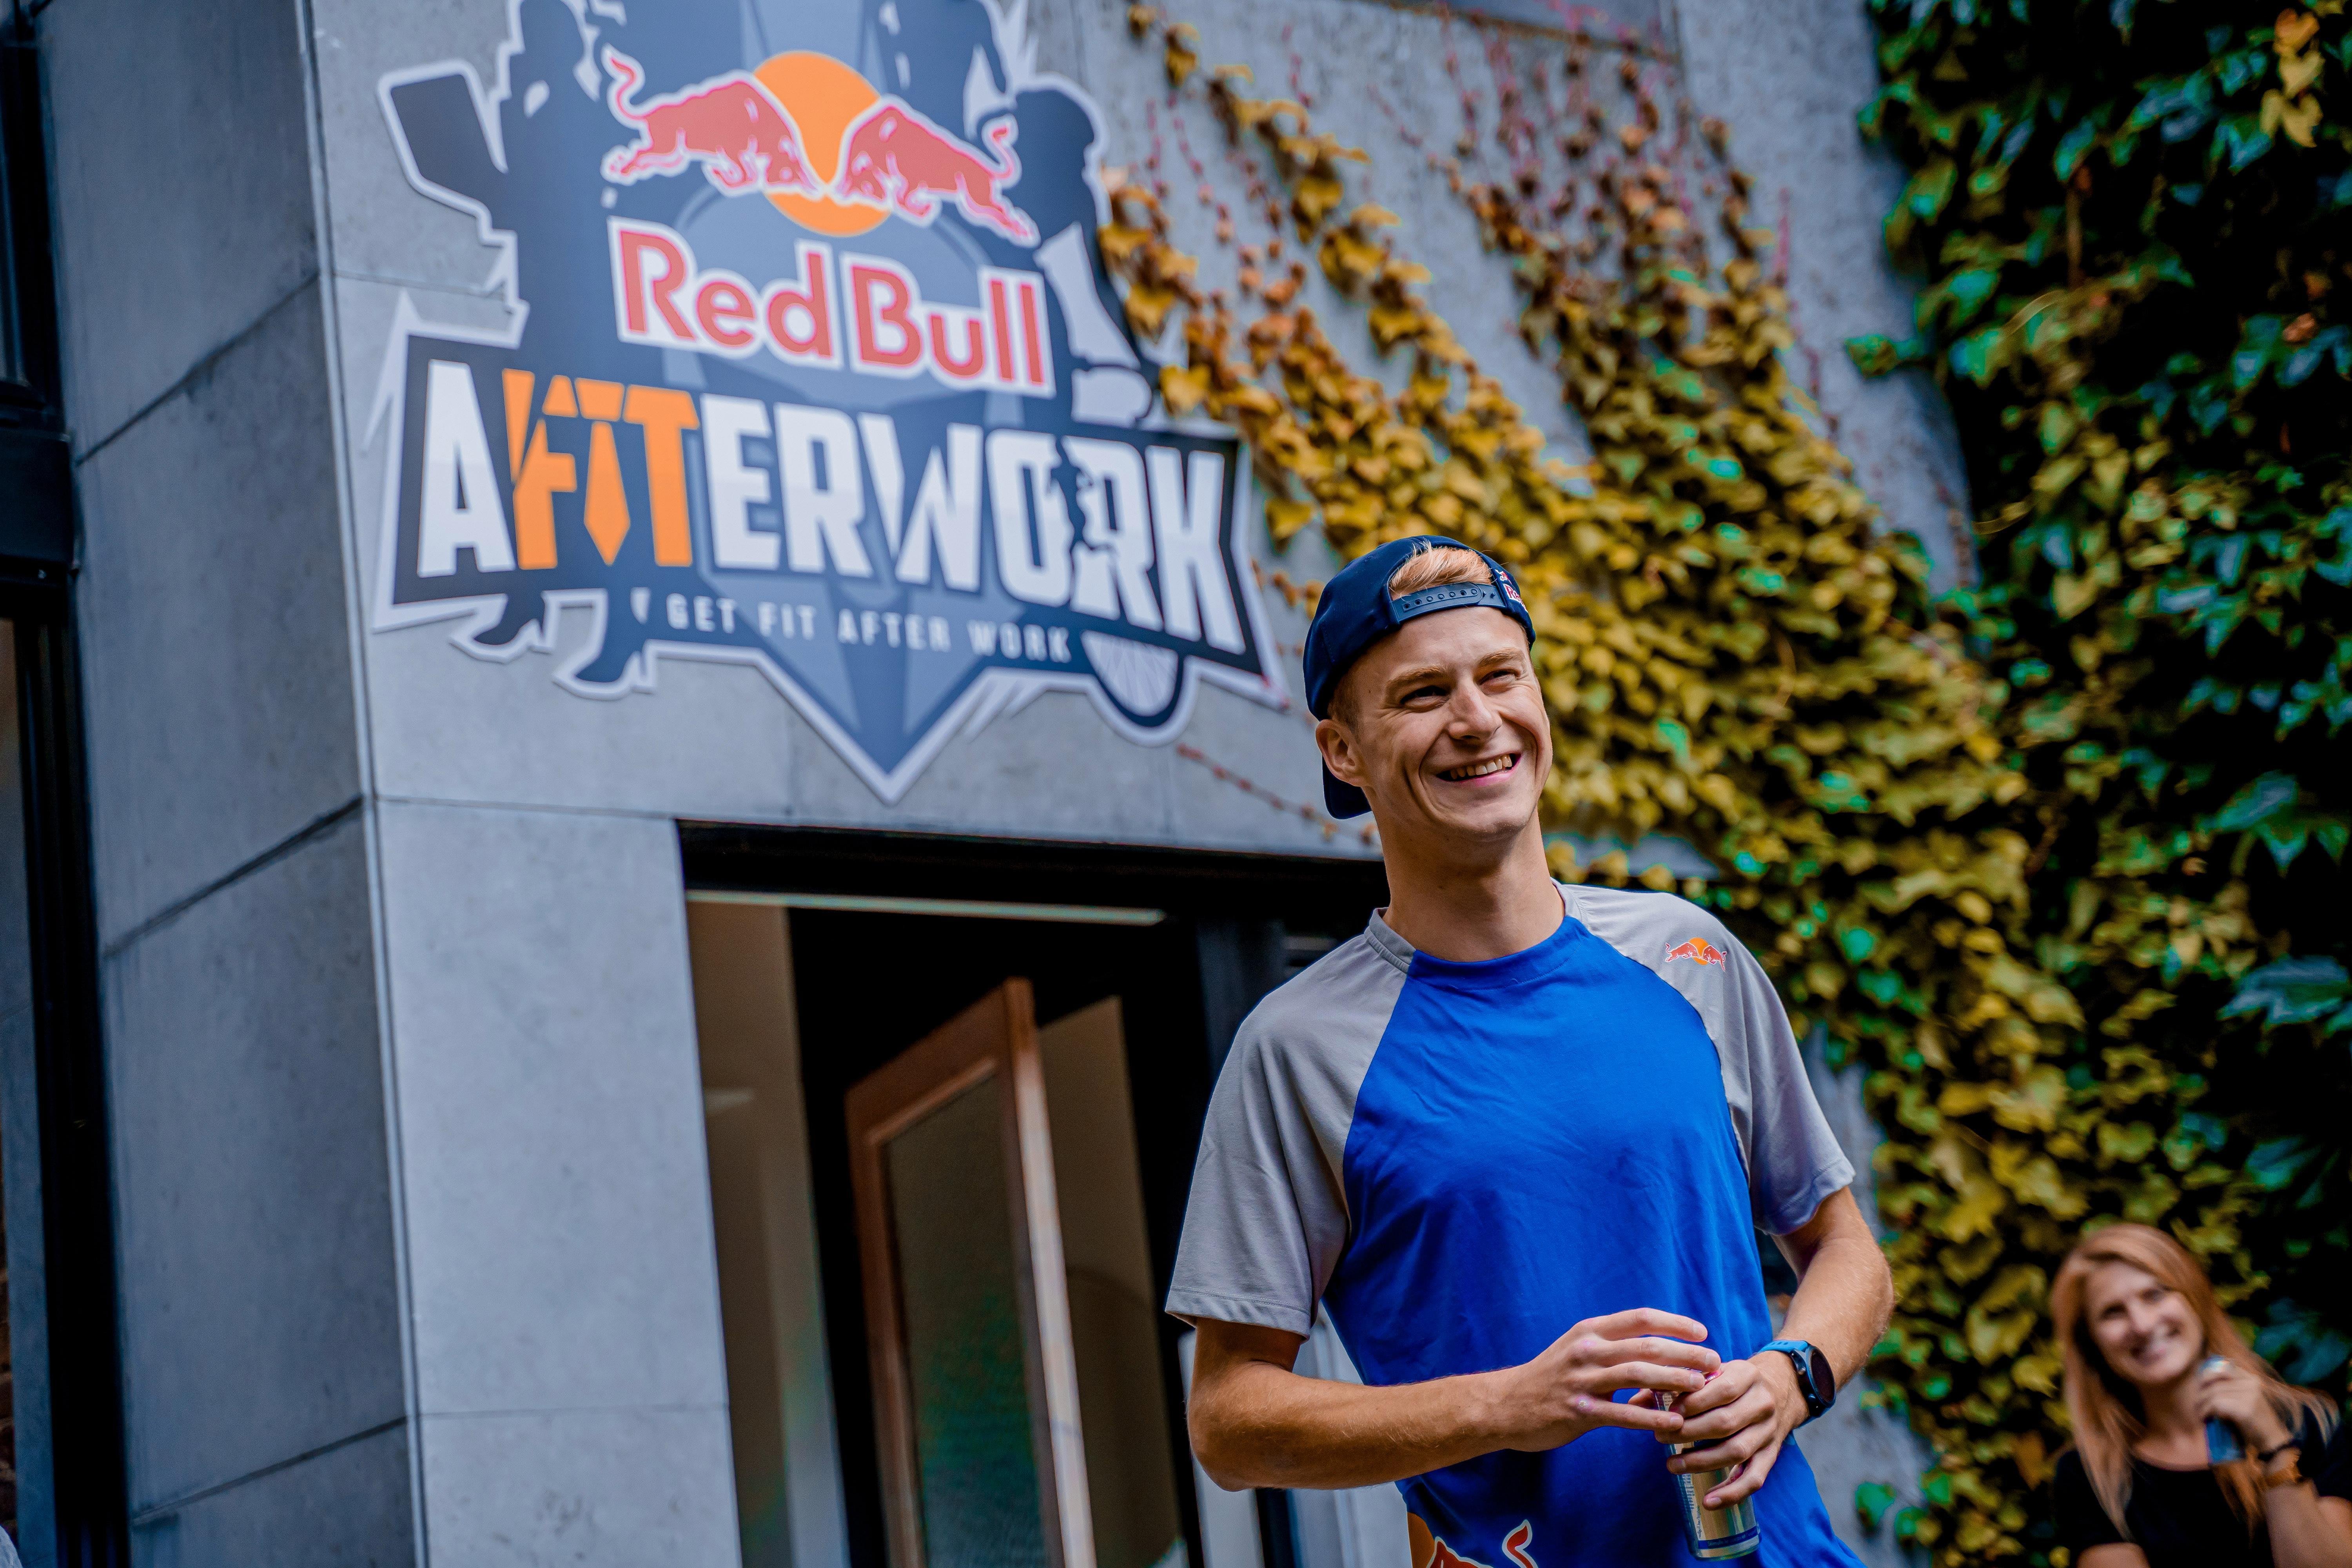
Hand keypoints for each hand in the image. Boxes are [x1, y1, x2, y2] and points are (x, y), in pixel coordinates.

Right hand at [1494, 1309, 1719, 1452]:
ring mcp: (1582, 1381)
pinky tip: (1675, 1424)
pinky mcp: (1580, 1411)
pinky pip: (1623, 1415)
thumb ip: (1612, 1345)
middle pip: (1646, 1346)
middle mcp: (1587, 1350)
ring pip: (1638, 1376)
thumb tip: (1658, 1346)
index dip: (1674, 1323)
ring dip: (1675, 1380)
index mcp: (1590, 1331)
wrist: (1506, 1404)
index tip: (1702, 1331)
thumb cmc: (1550, 1377)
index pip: (1639, 1318)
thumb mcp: (1577, 1348)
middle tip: (1714, 1361)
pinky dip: (1652, 1418)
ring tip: (1702, 1387)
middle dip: (1685, 1353)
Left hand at [1657, 1353, 1809, 1507]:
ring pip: (1736, 1452)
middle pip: (1725, 1423)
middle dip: (1689, 1433)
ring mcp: (1769, 1432)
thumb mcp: (1710, 1372)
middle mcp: (1762, 1404)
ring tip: (1672, 1464)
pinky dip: (1731, 1493)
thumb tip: (1635, 1401)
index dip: (1692, 1402)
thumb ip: (1674, 1382)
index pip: (1721, 1389)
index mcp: (1747, 1375)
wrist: (1780, 1388)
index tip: (1667, 1411)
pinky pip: (1754, 1479)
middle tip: (1660, 1437)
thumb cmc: (1731, 1380)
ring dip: (1701, 1462)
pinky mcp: (1772, 1456)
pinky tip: (1708, 1502)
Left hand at [2196, 1358, 2291, 1453]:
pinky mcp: (2245, 1409)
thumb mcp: (2246, 1399)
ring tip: (2200, 1412)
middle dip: (2201, 1391)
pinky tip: (2205, 1418)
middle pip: (2215, 1380)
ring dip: (2201, 1404)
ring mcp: (2249, 1396)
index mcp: (2252, 1379)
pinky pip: (2216, 1404)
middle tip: (2197, 1402)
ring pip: (2213, 1393)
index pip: (2224, 1367)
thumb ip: (2232, 1387)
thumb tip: (2203, 1376)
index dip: (2208, 1374)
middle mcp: (2251, 1384)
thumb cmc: (2255, 1421)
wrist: (2273, 1440)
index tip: (2200, 1385)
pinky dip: (2206, 1411)